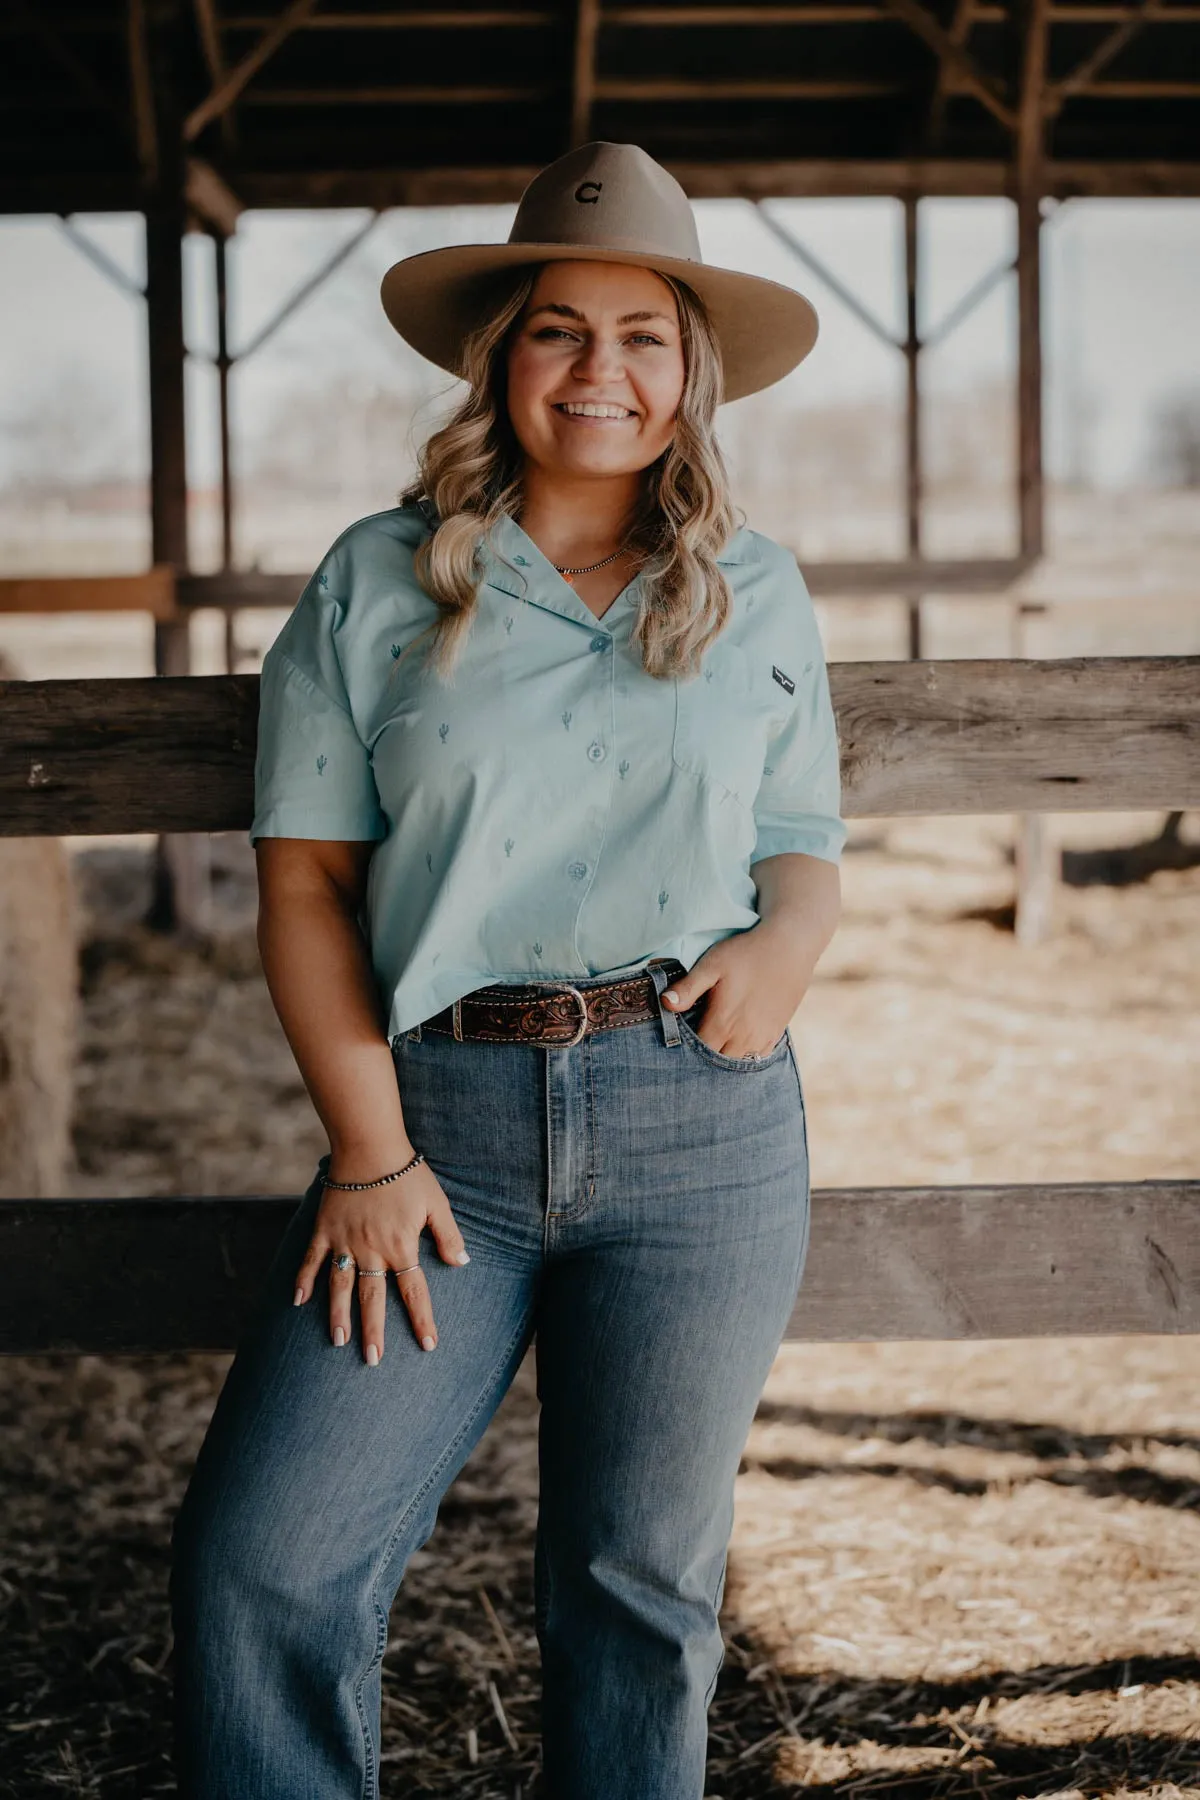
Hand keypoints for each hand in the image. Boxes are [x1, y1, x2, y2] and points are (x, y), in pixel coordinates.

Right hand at [292, 1156, 469, 1363]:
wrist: (369, 1146)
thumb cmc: (407, 1173)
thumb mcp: (437, 1203)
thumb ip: (449, 1236)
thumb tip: (463, 1263)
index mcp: (401, 1246)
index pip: (414, 1292)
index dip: (422, 1320)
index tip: (428, 1345)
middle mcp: (371, 1251)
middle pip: (373, 1299)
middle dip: (373, 1332)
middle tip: (372, 1360)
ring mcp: (344, 1242)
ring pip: (340, 1287)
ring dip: (338, 1315)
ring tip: (338, 1341)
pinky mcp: (324, 1230)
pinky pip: (312, 1260)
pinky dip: (304, 1280)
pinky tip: (298, 1301)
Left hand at [659, 921, 817, 1057]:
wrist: (790, 947)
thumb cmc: (746, 953)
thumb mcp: (712, 965)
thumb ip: (688, 988)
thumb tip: (665, 1003)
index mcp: (723, 1024)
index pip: (699, 1054)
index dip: (686, 1052)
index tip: (679, 1043)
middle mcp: (743, 1037)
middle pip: (717, 1064)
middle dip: (704, 1060)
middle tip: (694, 1047)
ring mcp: (762, 1037)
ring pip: (738, 1063)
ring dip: (725, 1058)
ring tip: (714, 1046)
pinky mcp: (776, 1032)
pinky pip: (757, 1057)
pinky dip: (745, 1056)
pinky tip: (736, 1045)